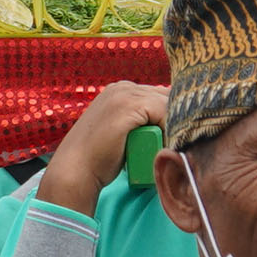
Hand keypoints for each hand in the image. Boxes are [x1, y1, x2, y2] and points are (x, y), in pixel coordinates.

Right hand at [39, 80, 169, 217]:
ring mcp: (124, 94)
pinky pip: (164, 112)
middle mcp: (122, 87)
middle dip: (177, 117)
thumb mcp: (121, 133)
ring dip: (175, 124)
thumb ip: (138, 123)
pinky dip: (170, 128)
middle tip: (180, 141)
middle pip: (167, 96)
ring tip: (175, 145)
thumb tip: (168, 124)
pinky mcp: (128, 106)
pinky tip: (169, 143)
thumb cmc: (98, 159)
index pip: (160, 95)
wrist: (76, 169)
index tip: (180, 134)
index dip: (173, 114)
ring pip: (168, 104)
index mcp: (120, 90)